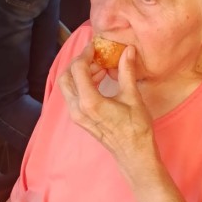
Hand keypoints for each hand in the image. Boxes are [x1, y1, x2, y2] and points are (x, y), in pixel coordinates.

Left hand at [58, 43, 154, 169]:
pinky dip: (82, 85)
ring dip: (80, 74)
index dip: (86, 54)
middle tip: (96, 57)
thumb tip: (128, 50)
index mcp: (89, 102)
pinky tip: (99, 81)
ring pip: (67, 87)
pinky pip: (73, 97)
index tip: (96, 47)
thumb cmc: (136, 129)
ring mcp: (77, 116)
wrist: (134, 154)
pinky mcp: (80, 119)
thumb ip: (127, 71)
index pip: (78, 69)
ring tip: (101, 68)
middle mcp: (77, 109)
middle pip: (66, 77)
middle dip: (79, 63)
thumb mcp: (132, 97)